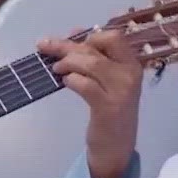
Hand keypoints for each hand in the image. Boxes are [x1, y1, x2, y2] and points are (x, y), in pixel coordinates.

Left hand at [40, 29, 141, 177]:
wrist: (117, 145)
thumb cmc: (109, 109)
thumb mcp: (106, 81)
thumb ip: (94, 56)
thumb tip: (74, 32)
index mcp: (132, 63)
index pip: (114, 37)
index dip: (89, 35)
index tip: (71, 38)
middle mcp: (130, 74)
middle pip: (95, 50)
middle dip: (66, 46)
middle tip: (45, 47)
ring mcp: (121, 91)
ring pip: (91, 64)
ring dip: (67, 63)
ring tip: (55, 68)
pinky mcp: (108, 107)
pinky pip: (86, 85)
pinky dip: (72, 80)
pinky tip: (65, 82)